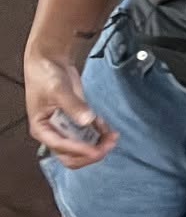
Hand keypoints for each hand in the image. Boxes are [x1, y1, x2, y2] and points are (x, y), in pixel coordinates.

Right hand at [24, 53, 116, 169]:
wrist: (51, 61)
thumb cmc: (46, 75)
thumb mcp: (58, 90)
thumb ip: (73, 106)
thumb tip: (87, 120)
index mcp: (41, 129)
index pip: (60, 147)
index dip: (79, 151)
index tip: (96, 150)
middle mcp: (53, 133)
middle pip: (71, 155)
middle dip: (90, 153)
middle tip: (108, 146)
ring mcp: (66, 128)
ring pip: (83, 147)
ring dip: (98, 145)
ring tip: (113, 136)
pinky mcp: (77, 121)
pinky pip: (90, 134)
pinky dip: (100, 134)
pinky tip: (109, 129)